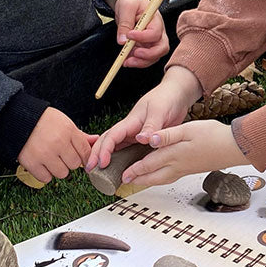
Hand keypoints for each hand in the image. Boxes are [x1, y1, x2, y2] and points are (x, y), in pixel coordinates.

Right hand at [18, 107, 94, 184]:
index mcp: (68, 131)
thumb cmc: (43, 120)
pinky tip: (42, 164)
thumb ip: (80, 135)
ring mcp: (45, 154)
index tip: (81, 159)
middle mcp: (58, 143)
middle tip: (62, 155)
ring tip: (51, 159)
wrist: (18, 118)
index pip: (85, 151)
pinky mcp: (32, 163)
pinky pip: (46, 179)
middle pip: (75, 164)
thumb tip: (95, 141)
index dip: (85, 157)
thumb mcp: (64, 122)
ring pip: (62, 174)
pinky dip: (45, 174)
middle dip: (70, 162)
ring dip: (58, 169)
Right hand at [86, 66, 201, 171]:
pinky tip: (117, 169)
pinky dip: (119, 159)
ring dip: (104, 157)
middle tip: (90, 170)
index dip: (104, 150)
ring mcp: (134, 134)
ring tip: (98, 172)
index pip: (112, 136)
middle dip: (95, 154)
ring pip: (114, 147)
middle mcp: (129, 128)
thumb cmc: (167, 98)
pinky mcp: (141, 139)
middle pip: (106, 141)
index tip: (102, 163)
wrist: (176, 94)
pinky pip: (126, 150)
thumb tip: (141, 139)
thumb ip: (151, 126)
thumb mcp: (159, 111)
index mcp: (131, 121)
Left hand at [107, 0, 168, 67]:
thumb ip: (125, 23)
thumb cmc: (131, 0)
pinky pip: (145, 58)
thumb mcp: (126, 7)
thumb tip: (122, 41)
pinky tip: (126, 59)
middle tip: (134, 54)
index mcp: (156, 19)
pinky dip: (137, 61)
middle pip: (161, 48)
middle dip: (148, 55)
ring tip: (126, 61)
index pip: (155, 32)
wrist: (129, 0)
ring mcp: (152, 40)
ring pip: (154, 56)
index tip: (129, 35)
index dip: (143, 37)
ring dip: (141, 62)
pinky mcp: (146, 46)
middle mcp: (158, 31)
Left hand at [119, 120, 247, 187]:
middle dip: (138, 179)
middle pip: (153, 175)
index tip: (123, 174)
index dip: (135, 169)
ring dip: (148, 181)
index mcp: (174, 154)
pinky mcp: (191, 169)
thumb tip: (148, 140)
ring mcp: (185, 169)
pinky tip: (160, 175)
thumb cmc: (213, 135)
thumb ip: (167, 135)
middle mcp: (178, 165)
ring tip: (138, 181)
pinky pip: (170, 177)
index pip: (149, 163)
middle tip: (125, 182)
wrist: (233, 147)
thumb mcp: (188, 129)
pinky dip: (160, 178)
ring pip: (162, 179)